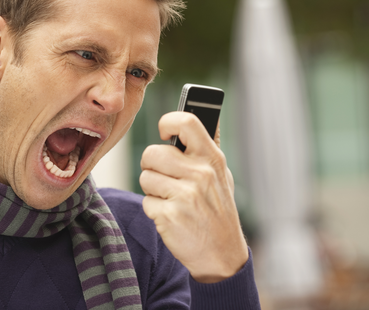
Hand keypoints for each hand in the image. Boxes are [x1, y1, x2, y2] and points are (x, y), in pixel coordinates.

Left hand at [139, 112, 248, 282]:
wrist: (222, 254)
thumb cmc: (218, 210)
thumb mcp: (222, 176)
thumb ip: (209, 148)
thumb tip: (206, 113)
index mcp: (212, 158)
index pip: (185, 122)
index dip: (167, 122)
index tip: (164, 133)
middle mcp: (200, 174)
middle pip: (152, 153)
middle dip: (151, 166)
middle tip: (164, 177)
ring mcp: (185, 195)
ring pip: (145, 177)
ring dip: (152, 189)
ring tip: (171, 199)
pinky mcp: (170, 216)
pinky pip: (146, 201)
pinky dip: (154, 210)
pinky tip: (171, 216)